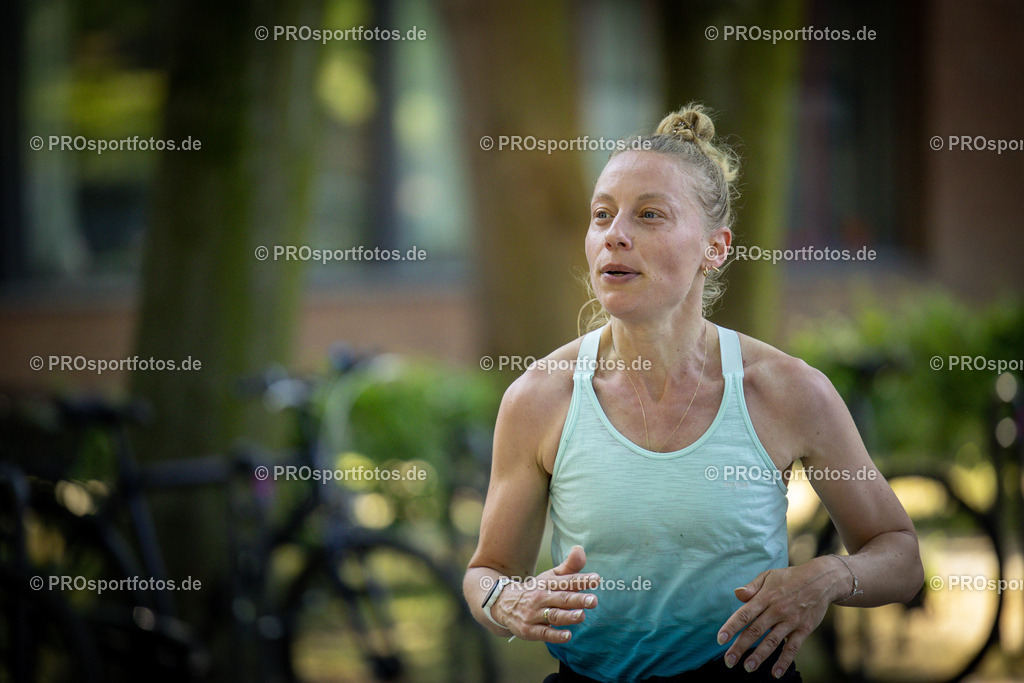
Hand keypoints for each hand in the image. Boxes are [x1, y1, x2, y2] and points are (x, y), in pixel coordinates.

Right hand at [493, 545, 599, 642]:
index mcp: (548, 583)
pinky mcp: (529, 630)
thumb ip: (569, 567)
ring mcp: (534, 614)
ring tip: (581, 615)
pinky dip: (555, 635)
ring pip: (553, 615)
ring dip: (568, 616)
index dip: (582, 580)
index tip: (597, 579)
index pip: (567, 580)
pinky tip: (567, 636)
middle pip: (561, 598)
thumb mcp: (550, 577)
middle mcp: (541, 597)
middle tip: (593, 600)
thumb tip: (580, 549)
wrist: (504, 604)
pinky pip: (543, 632)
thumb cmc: (536, 590)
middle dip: (577, 599)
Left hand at [717, 558, 840, 677]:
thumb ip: (752, 587)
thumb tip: (737, 594)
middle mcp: (777, 610)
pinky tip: (776, 673)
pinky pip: (793, 647)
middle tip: (729, 660)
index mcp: (765, 597)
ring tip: (748, 668)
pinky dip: (784, 661)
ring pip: (772, 641)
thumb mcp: (768, 576)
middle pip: (755, 631)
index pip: (745, 614)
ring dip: (760, 656)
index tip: (720, 639)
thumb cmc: (790, 578)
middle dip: (740, 647)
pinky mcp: (804, 629)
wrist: (822, 580)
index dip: (731, 627)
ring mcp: (791, 621)